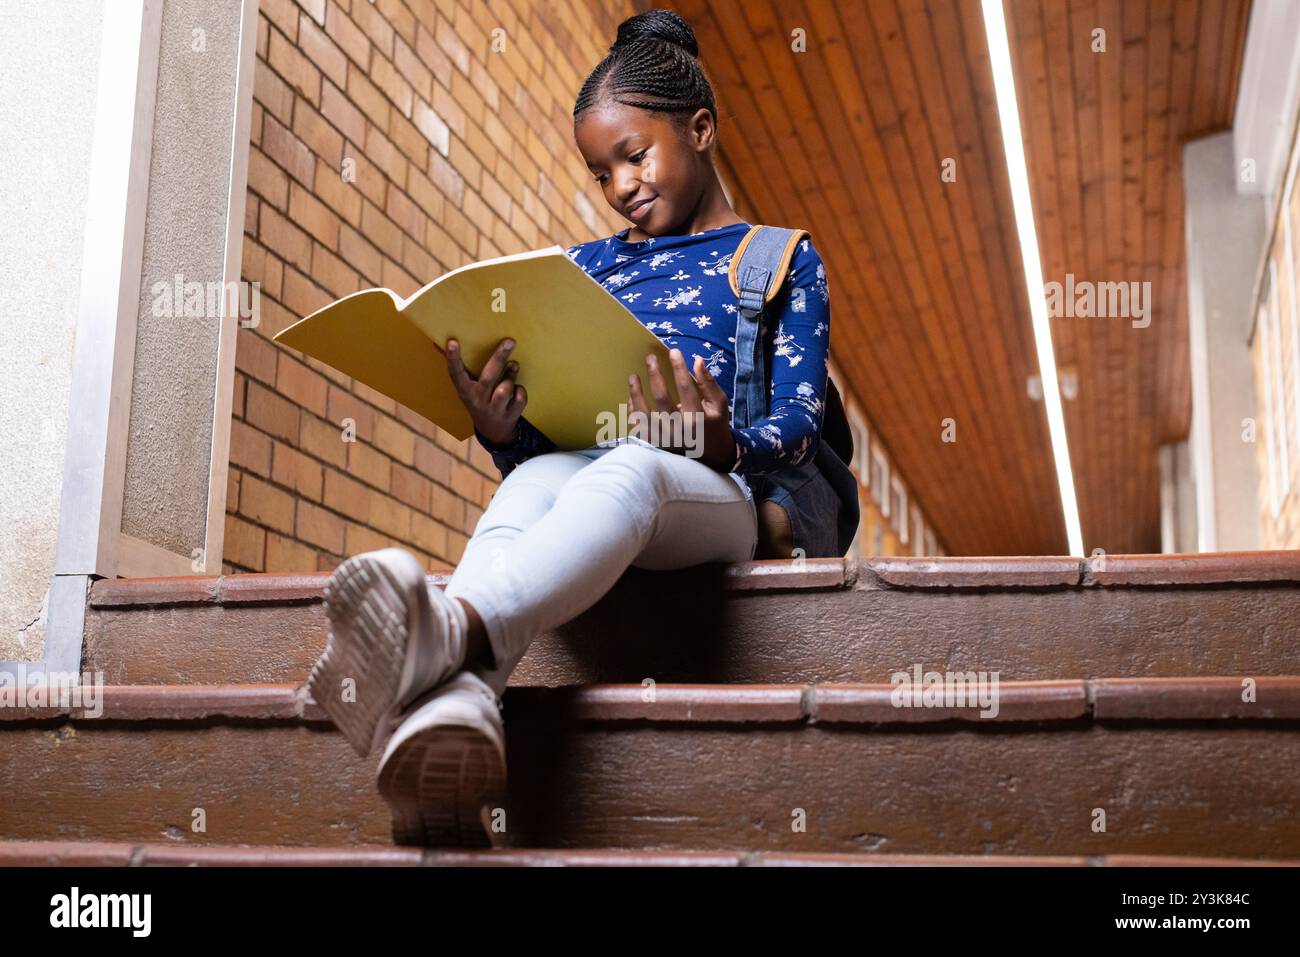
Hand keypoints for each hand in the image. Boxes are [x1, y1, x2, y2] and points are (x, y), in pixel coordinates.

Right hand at [445, 336, 523, 444]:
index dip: (453, 358)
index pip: (456, 374)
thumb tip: (439, 343)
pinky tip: (516, 389)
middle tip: (509, 341)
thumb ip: (457, 366)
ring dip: (511, 374)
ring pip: (505, 388)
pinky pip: (519, 397)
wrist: (493, 431)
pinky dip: (520, 390)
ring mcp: (495, 409)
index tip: (452, 341)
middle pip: (488, 377)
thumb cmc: (478, 399)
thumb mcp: (465, 387)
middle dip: (499, 358)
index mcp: (465, 391)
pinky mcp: (511, 414)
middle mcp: (478, 400)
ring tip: (514, 365)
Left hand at [627, 349, 737, 470]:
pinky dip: (633, 410)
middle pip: (661, 398)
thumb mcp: (718, 403)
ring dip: (636, 393)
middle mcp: (679, 429)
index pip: (685, 387)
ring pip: (643, 414)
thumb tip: (697, 360)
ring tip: (633, 376)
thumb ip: (708, 382)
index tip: (674, 352)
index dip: (679, 367)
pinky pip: (638, 426)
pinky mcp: (656, 443)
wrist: (711, 456)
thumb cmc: (714, 424)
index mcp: (697, 418)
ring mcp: (664, 438)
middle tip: (650, 358)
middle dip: (654, 374)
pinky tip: (632, 397)